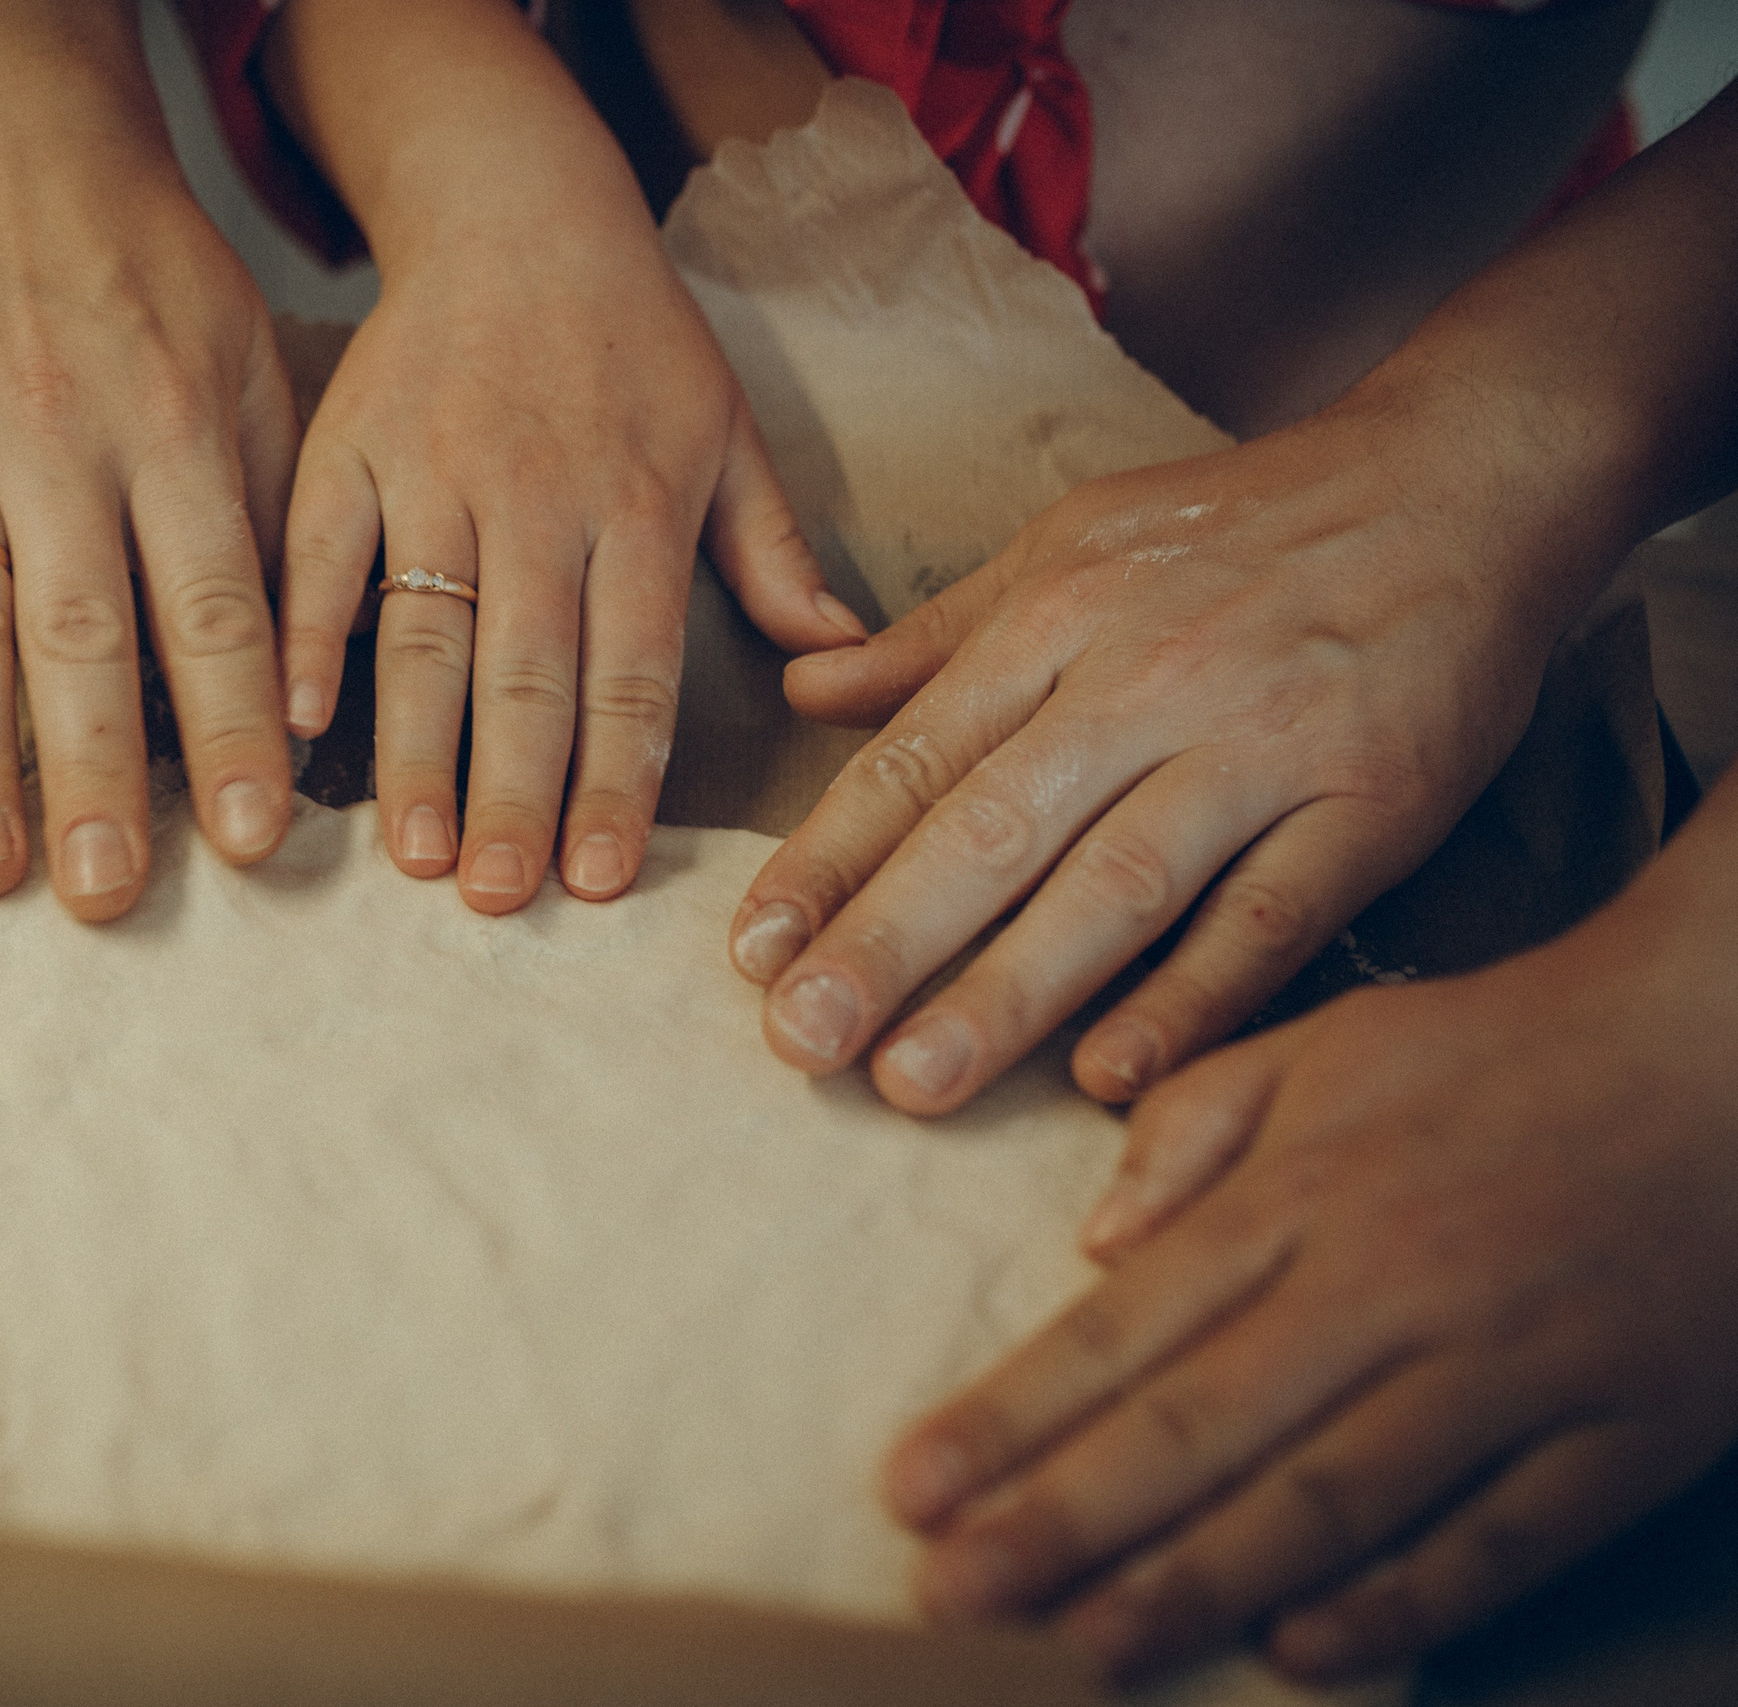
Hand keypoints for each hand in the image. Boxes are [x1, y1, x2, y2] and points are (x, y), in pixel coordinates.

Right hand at [0, 2, 298, 914]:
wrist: (1, 107)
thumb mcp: (246, 358)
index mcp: (173, 427)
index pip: (213, 607)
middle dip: (98, 775)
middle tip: (109, 896)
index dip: (232, 729)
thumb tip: (300, 670)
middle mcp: (57, 439)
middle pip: (83, 632)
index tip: (250, 842)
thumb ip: (267, 507)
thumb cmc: (141, 254)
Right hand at [263, 0, 859, 915]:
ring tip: (411, 852)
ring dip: (415, 749)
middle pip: (528, 672)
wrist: (516, 209)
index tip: (596, 879)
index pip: (632, 670)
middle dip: (515, 795)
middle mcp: (540, 498)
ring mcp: (436, 473)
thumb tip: (842, 660)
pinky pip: (322, 554)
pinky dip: (307, 634)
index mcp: (641, 506)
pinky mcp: (349, 448)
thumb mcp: (731, 430)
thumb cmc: (635, 338)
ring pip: (425, 632)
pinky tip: (296, 720)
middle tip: (498, 899)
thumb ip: (777, 553)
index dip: (615, 780)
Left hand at [726, 394, 1575, 1110]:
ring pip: (1113, 884)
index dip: (828, 861)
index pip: (916, 757)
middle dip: (885, 942)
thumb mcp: (1071, 544)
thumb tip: (804, 691)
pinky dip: (1188, 996)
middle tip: (796, 1042)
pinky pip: (1266, 916)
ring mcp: (1259, 746)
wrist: (1465, 477)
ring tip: (913, 1083)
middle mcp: (1144, 682)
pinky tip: (1109, 1076)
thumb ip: (939, 636)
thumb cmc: (1246, 525)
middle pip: (993, 829)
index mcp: (1057, 619)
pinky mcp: (1368, 805)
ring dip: (1008, 991)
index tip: (750, 954)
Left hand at [877, 813, 1737, 1683]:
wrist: (1726, 1051)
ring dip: (1195, 1581)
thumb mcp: (1327, 1044)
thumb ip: (1194, 1128)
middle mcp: (1386, 1285)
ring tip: (1082, 1643)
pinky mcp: (1617, 1432)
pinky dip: (1399, 1601)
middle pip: (1200, 1426)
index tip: (912, 1483)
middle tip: (950, 1592)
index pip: (1124, 1326)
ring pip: (1327, 1497)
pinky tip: (1296, 1650)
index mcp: (1303, 1191)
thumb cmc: (1508, 1047)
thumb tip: (1092, 1240)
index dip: (1010, 1416)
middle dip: (1062, 1520)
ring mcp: (1506, 1367)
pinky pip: (1495, 1537)